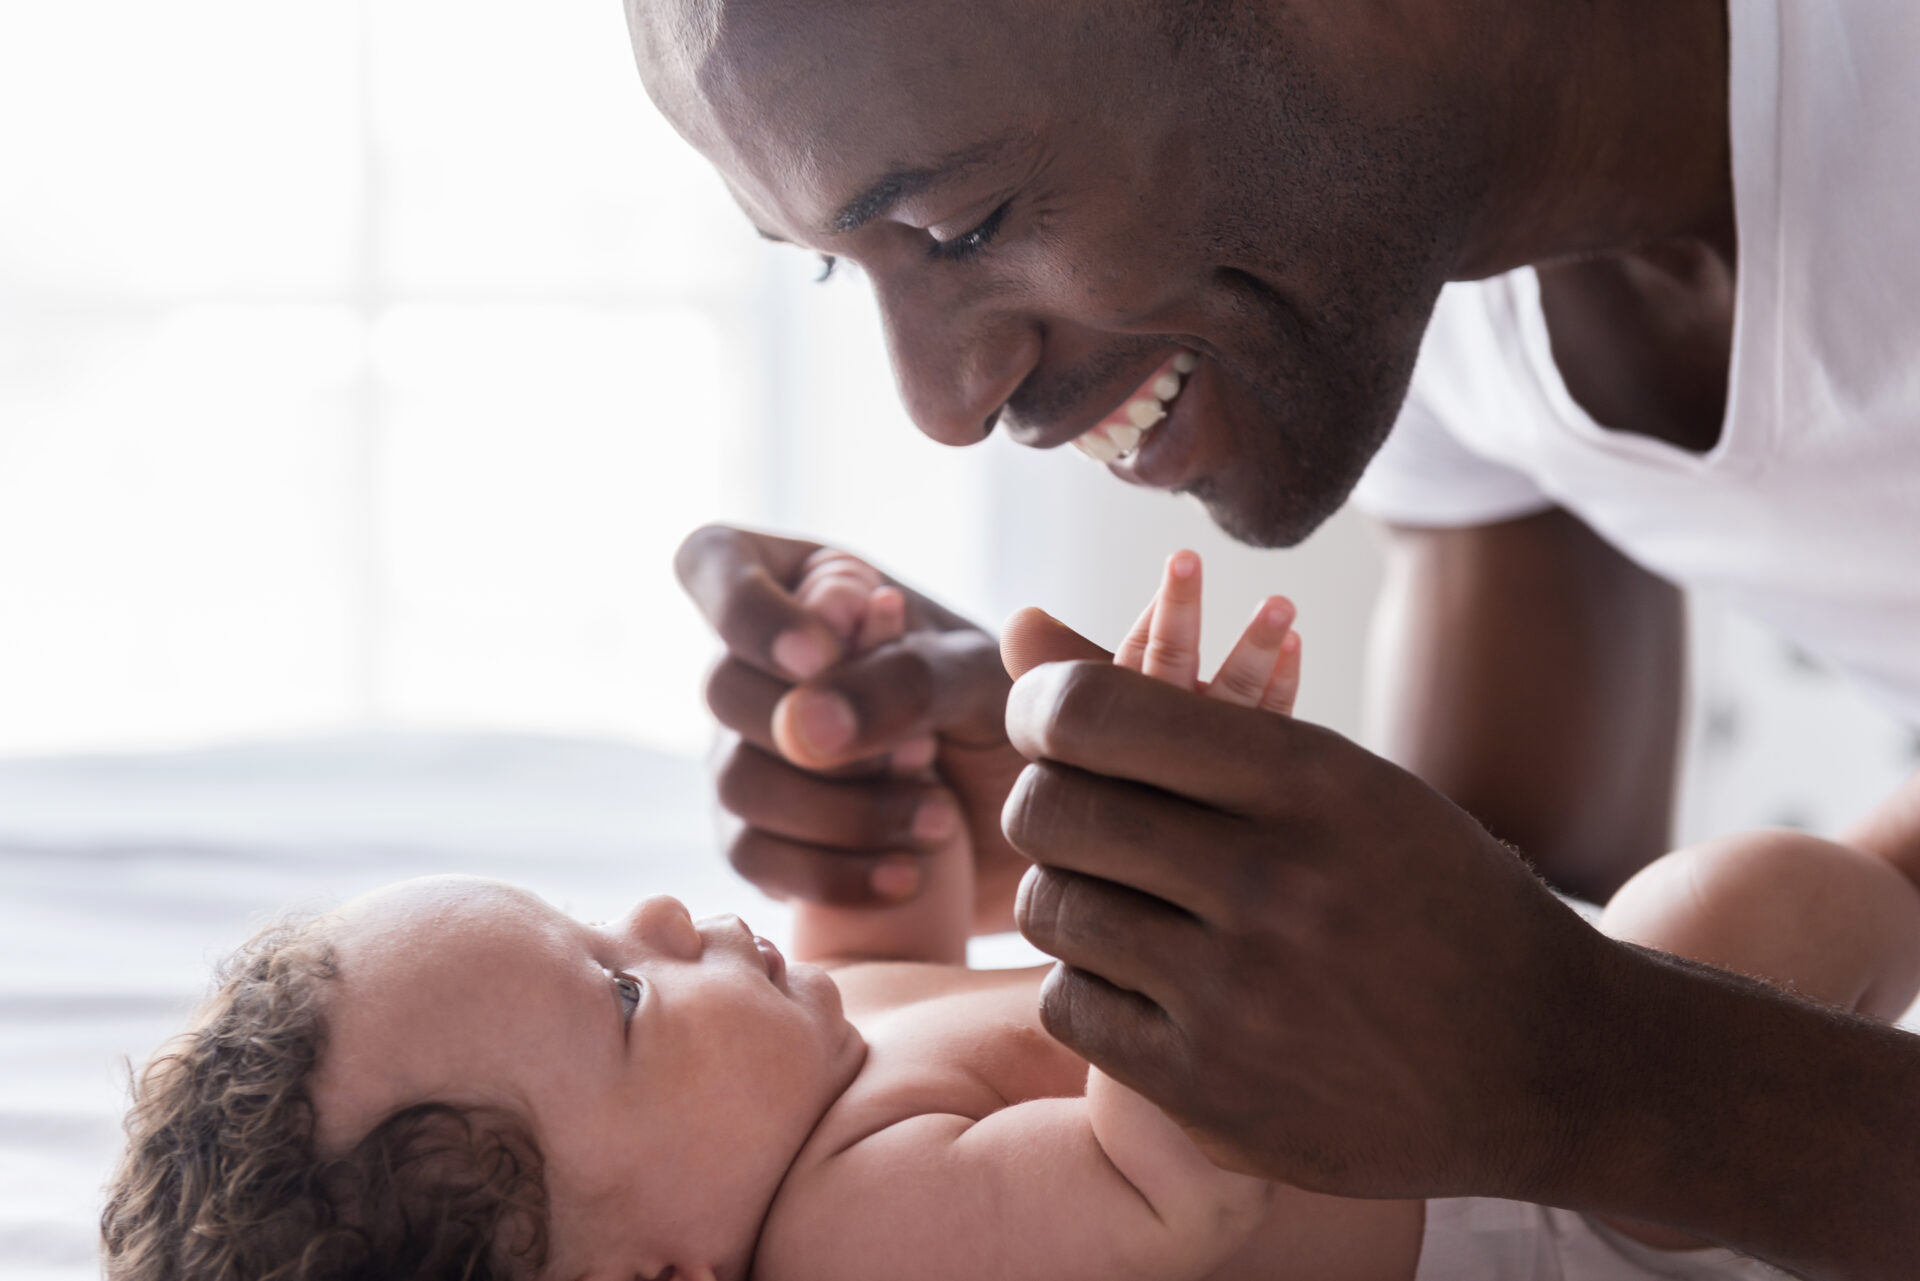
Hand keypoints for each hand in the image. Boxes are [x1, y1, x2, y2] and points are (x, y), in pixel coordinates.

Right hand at [676, 525, 1029, 925]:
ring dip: (840, 814)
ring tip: (938, 822)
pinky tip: (904, 877)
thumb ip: (903, 678)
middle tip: (924, 758)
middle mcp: (763, 664)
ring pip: (736, 783)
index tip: (817, 656)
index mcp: (810, 586)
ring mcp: (748, 752)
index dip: (747, 612)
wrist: (1041, 824)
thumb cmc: (1014, 718)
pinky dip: (830, 873)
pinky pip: (751, 859)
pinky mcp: (760, 837)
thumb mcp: (982, 679)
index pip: (713, 559)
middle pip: (722, 688)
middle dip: (824, 739)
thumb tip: (801, 727)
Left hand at [1000, 606, 1614, 1199]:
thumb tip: (1015, 626)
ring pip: (1054, 909)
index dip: (1044, 710)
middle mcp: (1274, 883)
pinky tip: (1142, 977)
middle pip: (1055, 810)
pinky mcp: (1211, 1093)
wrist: (1542, 1063)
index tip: (1051, 726)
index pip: (1097, 715)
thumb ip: (1172, 704)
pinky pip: (1067, 1006)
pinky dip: (1086, 984)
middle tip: (1073, 815)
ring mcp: (1240, 998)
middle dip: (1043, 802)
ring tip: (1117, 896)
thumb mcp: (1336, 776)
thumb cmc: (1422, 892)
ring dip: (1066, 895)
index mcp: (1312, 782)